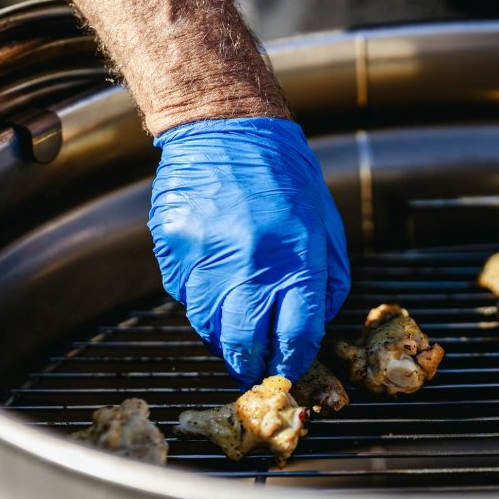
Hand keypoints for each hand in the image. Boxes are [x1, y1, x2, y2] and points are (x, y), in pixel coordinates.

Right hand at [148, 117, 350, 387]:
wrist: (228, 128)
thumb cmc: (286, 178)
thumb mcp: (325, 227)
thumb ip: (325, 281)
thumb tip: (314, 326)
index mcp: (296, 258)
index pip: (295, 335)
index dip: (291, 361)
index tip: (287, 369)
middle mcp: (249, 261)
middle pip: (243, 343)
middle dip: (249, 366)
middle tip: (252, 370)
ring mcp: (205, 254)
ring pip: (206, 325)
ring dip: (221, 337)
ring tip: (232, 333)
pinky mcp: (173, 245)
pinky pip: (181, 292)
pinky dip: (196, 299)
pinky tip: (210, 284)